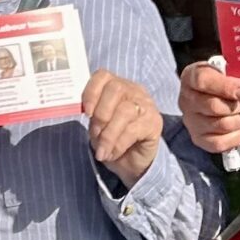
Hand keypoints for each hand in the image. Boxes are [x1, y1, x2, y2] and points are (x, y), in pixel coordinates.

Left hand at [84, 70, 162, 187]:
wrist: (134, 163)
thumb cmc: (113, 140)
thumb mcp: (98, 126)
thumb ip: (92, 115)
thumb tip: (84, 112)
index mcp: (117, 87)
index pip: (103, 76)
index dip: (91, 91)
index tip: (86, 112)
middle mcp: (134, 91)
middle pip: (115, 89)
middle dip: (101, 114)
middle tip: (95, 134)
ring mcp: (147, 106)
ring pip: (124, 111)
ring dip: (108, 134)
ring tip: (102, 150)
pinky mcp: (155, 123)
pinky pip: (133, 130)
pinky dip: (118, 145)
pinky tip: (112, 154)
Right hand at [179, 59, 239, 153]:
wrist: (215, 96)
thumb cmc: (224, 82)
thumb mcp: (228, 71)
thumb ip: (236, 76)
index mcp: (191, 76)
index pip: (203, 80)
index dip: (227, 87)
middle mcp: (186, 100)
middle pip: (214, 106)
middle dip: (238, 105)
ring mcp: (191, 121)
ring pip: (221, 125)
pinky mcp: (198, 139)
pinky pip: (220, 143)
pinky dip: (236, 137)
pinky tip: (238, 128)